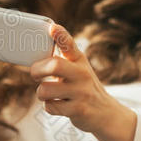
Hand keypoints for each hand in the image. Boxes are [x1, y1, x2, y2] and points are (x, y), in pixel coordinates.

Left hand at [30, 24, 136, 140]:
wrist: (105, 112)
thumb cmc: (82, 86)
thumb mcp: (77, 68)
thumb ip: (60, 59)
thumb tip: (36, 51)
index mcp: (79, 60)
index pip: (69, 44)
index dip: (60, 35)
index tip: (52, 28)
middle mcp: (82, 73)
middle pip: (55, 65)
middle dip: (37, 70)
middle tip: (35, 75)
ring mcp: (82, 92)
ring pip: (46, 89)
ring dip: (41, 93)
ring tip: (49, 93)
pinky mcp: (79, 109)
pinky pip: (50, 106)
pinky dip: (49, 106)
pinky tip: (58, 104)